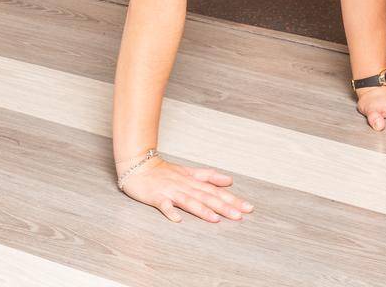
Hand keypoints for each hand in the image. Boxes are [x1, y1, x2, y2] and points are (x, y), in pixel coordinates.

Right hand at [118, 156, 253, 223]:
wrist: (137, 165)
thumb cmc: (163, 171)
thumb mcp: (188, 171)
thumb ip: (208, 176)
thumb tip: (229, 180)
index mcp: (192, 180)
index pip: (215, 190)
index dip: (231, 198)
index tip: (248, 208)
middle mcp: (184, 185)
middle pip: (206, 196)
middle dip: (223, 206)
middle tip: (240, 216)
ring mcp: (170, 191)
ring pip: (188, 201)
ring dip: (202, 210)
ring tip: (215, 219)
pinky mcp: (156, 196)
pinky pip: (164, 205)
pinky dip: (170, 212)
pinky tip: (177, 220)